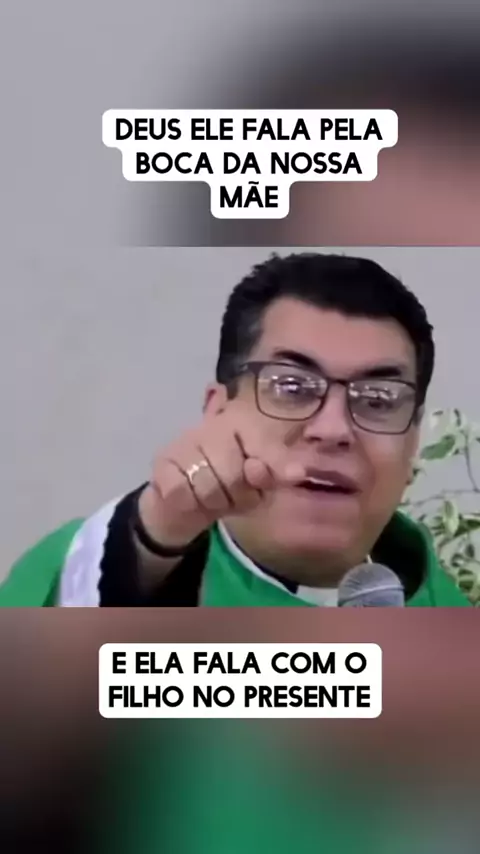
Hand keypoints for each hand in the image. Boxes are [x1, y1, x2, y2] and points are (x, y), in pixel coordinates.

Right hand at [138, 405, 305, 549]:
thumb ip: (274, 473)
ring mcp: (183, 442)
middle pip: (235, 474)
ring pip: (208, 488)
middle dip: (238, 496)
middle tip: (234, 498)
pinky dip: (190, 504)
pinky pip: (182, 493)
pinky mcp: (162, 461)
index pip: (261, 441)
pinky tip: (190, 499)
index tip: (292, 477)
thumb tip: (297, 472)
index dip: (274, 464)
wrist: (182, 502)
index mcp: (240, 422)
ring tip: (213, 500)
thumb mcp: (258, 483)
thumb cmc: (227, 487)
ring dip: (214, 505)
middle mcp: (211, 426)